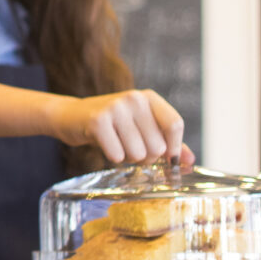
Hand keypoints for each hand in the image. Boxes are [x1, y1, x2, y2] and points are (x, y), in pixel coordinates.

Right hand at [47, 89, 192, 166]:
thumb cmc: (112, 125)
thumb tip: (190, 162)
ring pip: (138, 154)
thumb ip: (168, 143)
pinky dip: (112, 157)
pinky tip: (104, 145)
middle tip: (131, 148)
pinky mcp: (98, 121)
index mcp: (149, 97)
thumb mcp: (141, 128)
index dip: (173, 148)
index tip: (166, 160)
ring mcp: (115, 108)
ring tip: (116, 144)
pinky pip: (117, 155)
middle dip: (146, 157)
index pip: (174, 124)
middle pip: (158, 146)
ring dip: (128, 158)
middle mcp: (134, 98)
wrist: (70, 116)